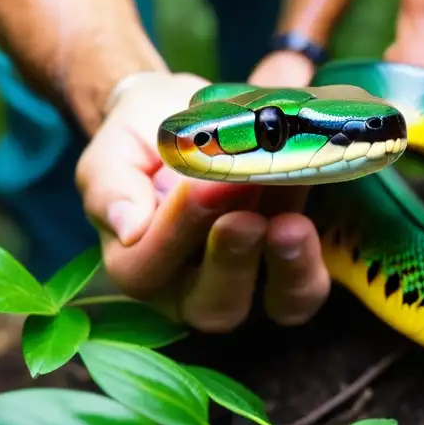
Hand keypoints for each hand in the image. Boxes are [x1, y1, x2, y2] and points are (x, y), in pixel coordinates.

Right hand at [75, 71, 330, 332]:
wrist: (190, 118)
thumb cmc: (142, 138)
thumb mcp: (113, 150)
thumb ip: (109, 186)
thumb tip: (127, 227)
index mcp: (137, 266)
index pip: (148, 266)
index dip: (177, 230)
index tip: (202, 185)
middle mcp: (191, 291)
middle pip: (214, 306)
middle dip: (232, 260)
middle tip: (247, 215)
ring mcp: (249, 284)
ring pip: (275, 306)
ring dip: (289, 268)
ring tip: (291, 225)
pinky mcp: (292, 269)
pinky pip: (308, 286)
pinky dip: (314, 256)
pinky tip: (312, 216)